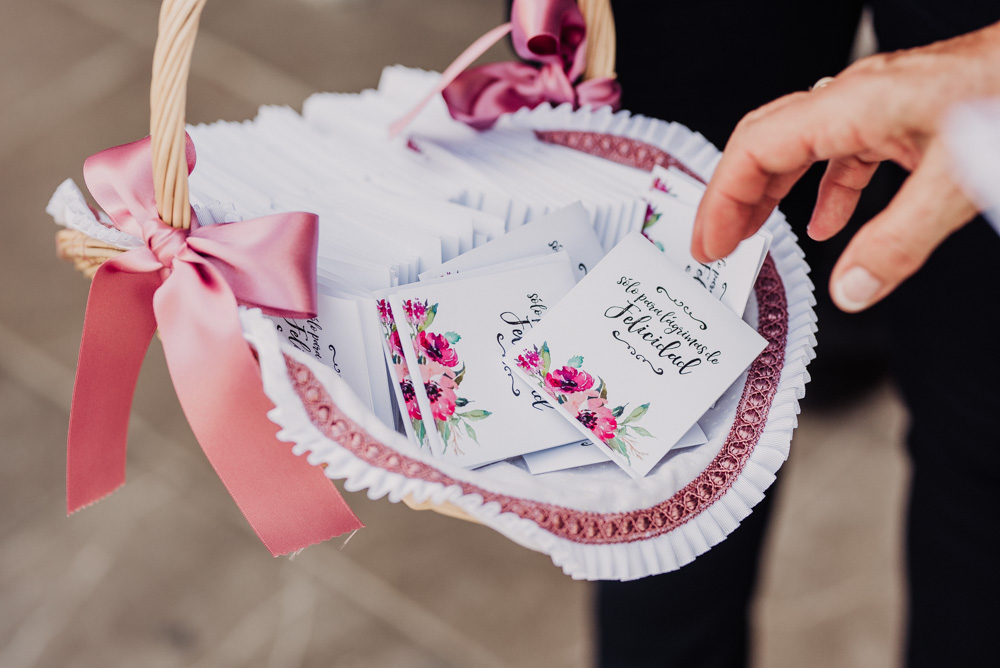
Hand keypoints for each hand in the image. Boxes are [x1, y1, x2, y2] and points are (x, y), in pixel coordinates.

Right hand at [691, 21, 999, 311]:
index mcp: (850, 106)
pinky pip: (843, 154)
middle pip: (765, 144)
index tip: (709, 245)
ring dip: (770, 193)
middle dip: (732, 196)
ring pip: (800, 147)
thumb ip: (898, 241)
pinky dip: (825, 192)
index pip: (755, 150)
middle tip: (714, 243)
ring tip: (753, 233)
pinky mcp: (903, 117)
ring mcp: (877, 106)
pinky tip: (829, 224)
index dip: (722, 200)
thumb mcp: (957, 181)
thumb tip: (849, 290)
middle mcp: (854, 100)